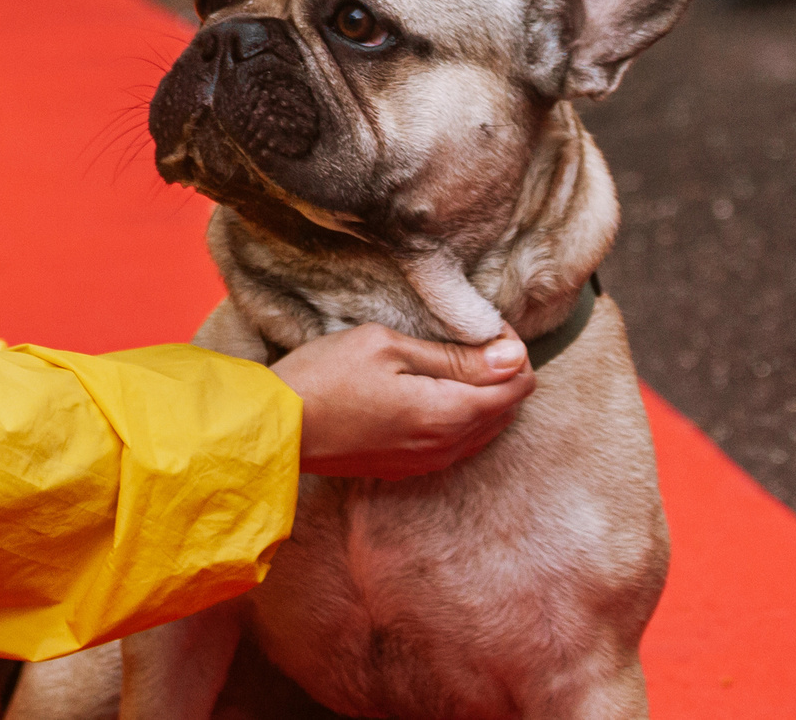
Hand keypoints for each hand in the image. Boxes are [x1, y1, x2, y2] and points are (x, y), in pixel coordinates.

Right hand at [271, 322, 534, 478]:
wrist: (277, 428)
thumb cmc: (326, 376)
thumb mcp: (388, 347)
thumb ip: (453, 355)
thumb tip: (513, 357)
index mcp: (448, 414)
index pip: (518, 385)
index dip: (511, 350)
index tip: (483, 326)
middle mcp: (447, 447)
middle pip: (507, 409)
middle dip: (501, 372)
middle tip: (468, 338)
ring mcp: (427, 463)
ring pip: (486, 429)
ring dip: (483, 394)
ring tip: (451, 360)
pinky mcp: (407, 468)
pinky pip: (458, 443)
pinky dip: (462, 415)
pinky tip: (435, 391)